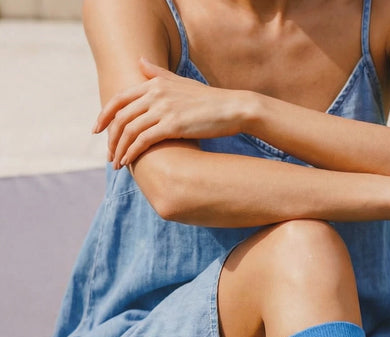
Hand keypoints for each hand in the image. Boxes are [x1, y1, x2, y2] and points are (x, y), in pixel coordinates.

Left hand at [93, 58, 249, 166]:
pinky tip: (129, 162)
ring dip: (119, 149)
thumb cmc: (208, 99)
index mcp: (154, 83)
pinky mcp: (173, 125)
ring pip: (130, 130)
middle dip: (111, 138)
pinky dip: (133, 152)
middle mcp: (155, 93)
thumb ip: (157, 73)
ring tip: (117, 163)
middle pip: (121, 117)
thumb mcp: (180, 82)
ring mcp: (163, 109)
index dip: (104, 115)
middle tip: (108, 154)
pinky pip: (144, 140)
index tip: (98, 130)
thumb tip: (140, 61)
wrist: (232, 108)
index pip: (119, 99)